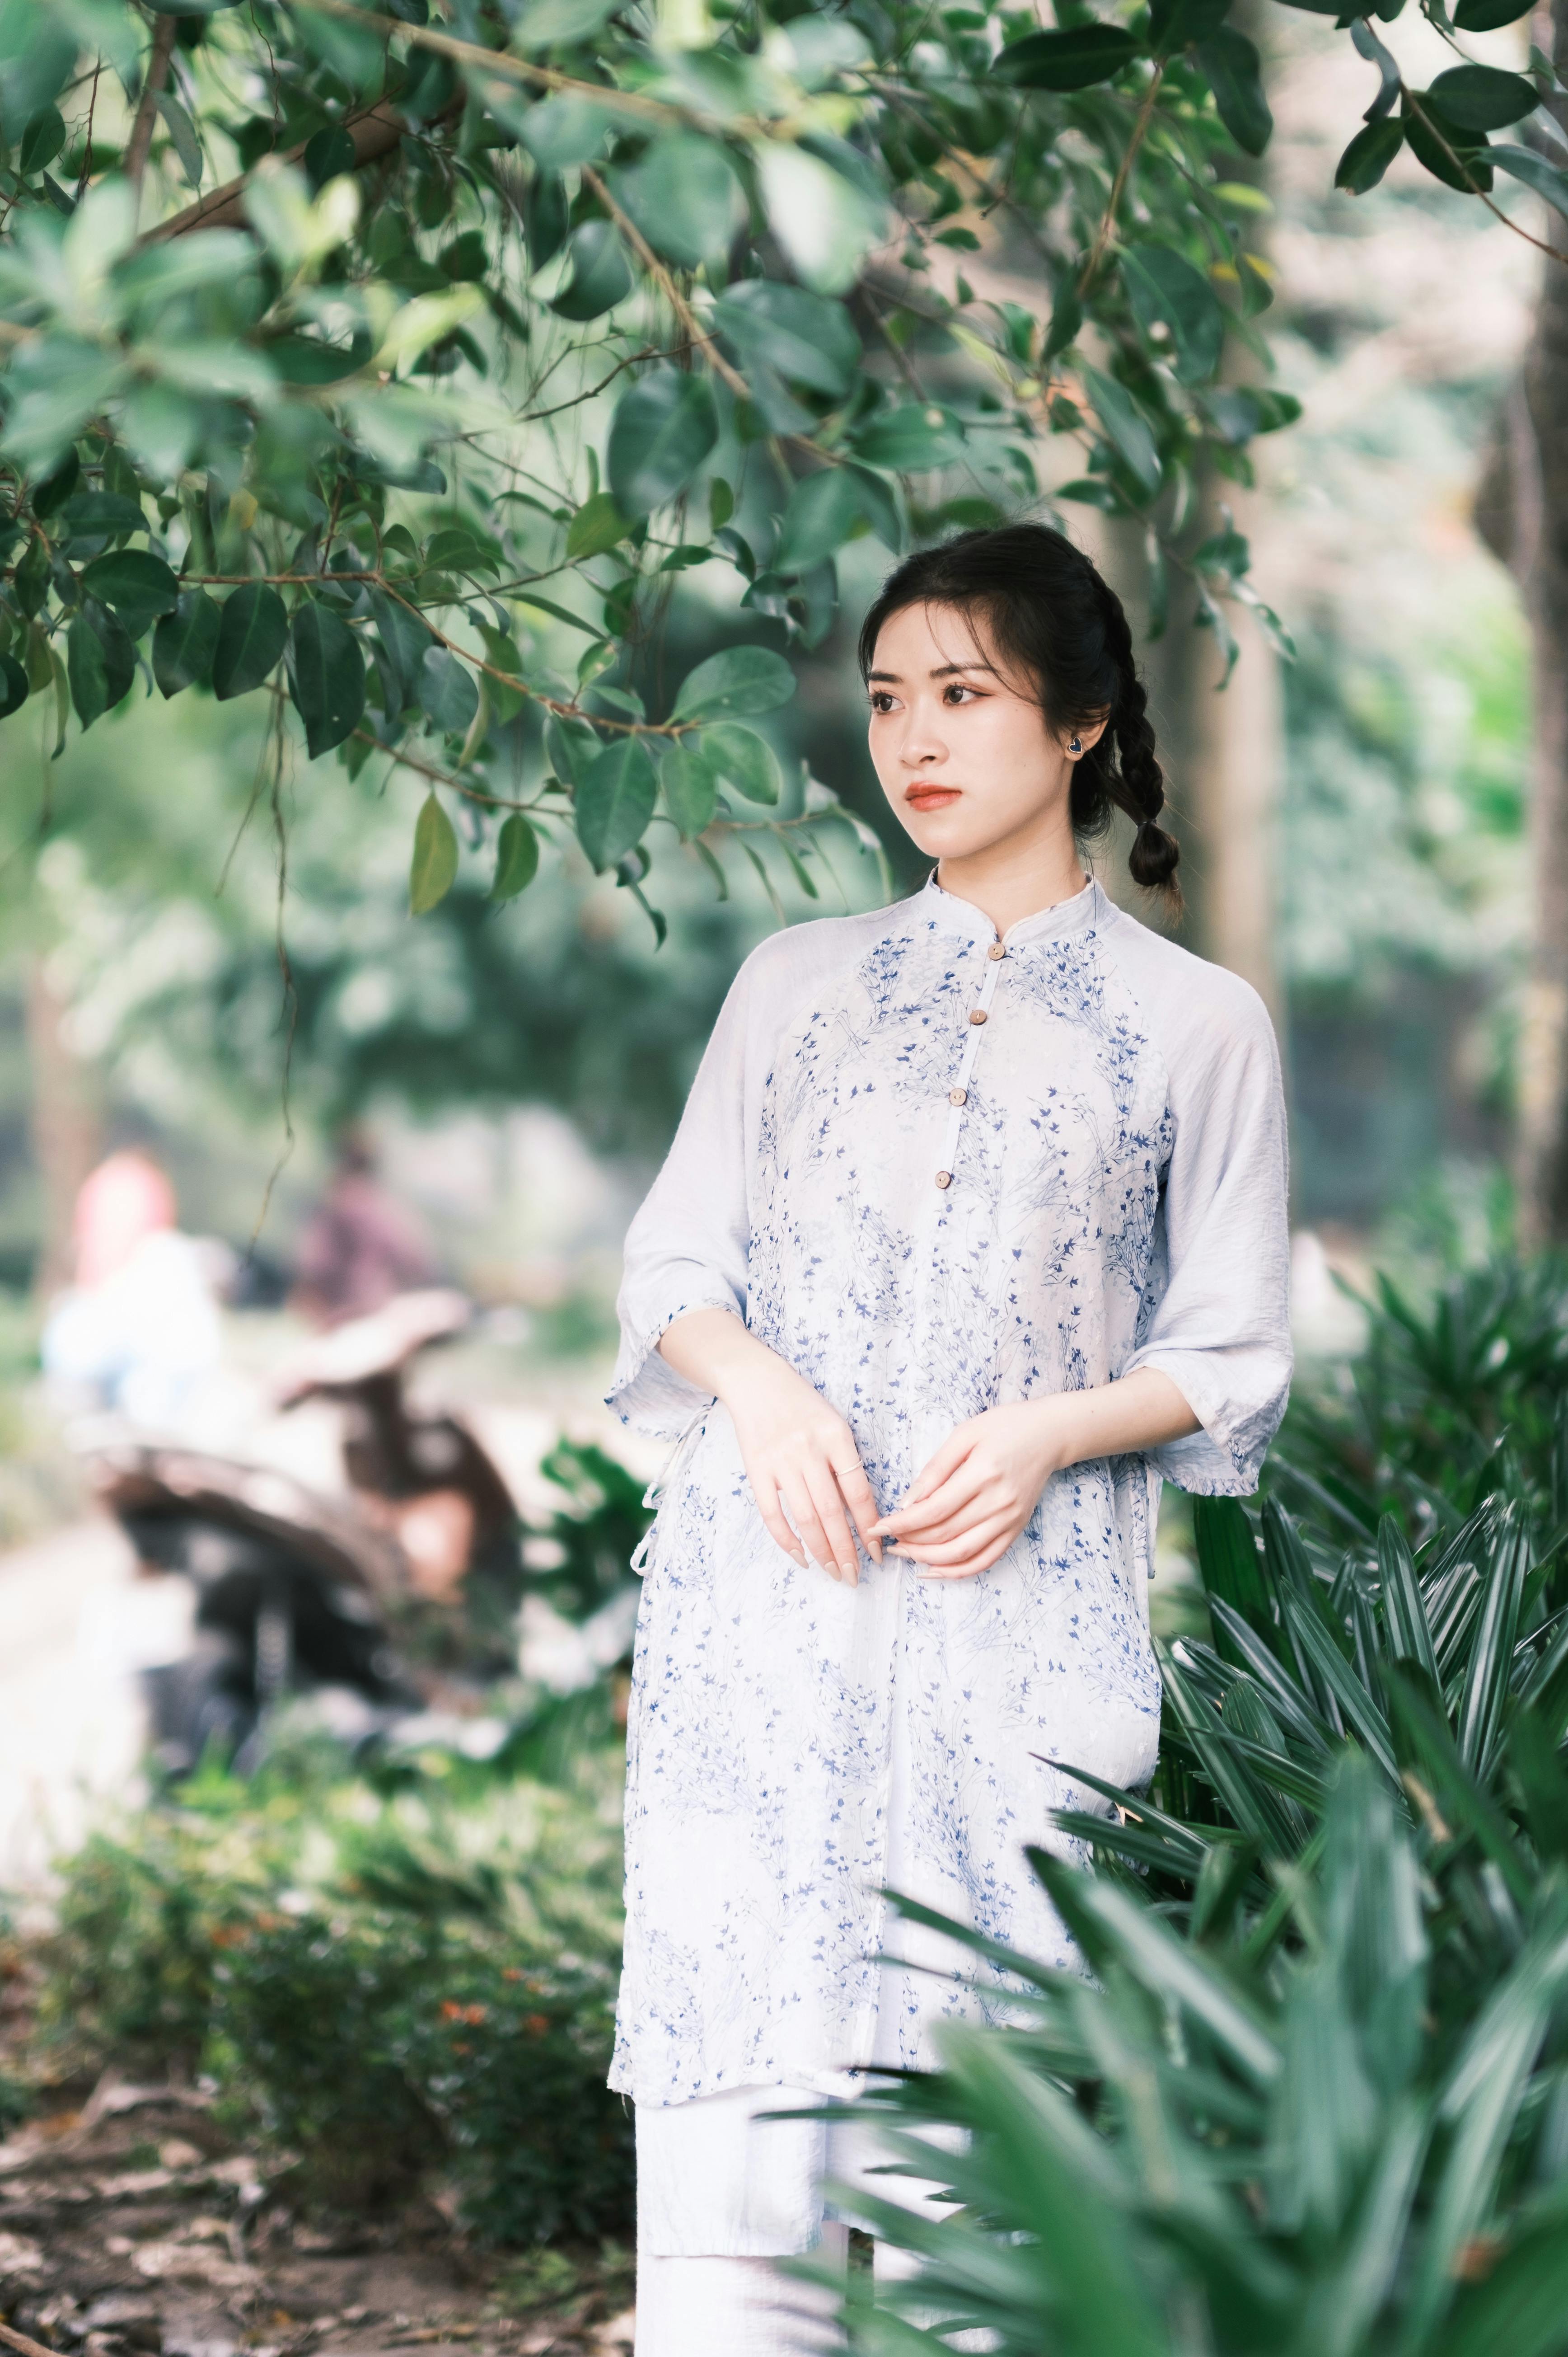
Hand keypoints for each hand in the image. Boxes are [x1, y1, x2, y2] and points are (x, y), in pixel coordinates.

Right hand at [724, 1351, 881, 1582]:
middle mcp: (809, 1450)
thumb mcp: (833, 1423)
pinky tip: (801, 1557)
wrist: (756, 1380)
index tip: (877, 1554)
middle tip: (854, 1577)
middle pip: (832, 1512)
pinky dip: (787, 1540)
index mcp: (836, 1437)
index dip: (868, 1527)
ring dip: (821, 1551)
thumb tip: (863, 1513)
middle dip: (846, 1550)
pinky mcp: (756, 1469)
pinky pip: (772, 1514)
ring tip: (833, 1572)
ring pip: (805, 1518)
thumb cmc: (802, 1405)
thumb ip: (846, 1462)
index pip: (858, 1492)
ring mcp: (780, 1461)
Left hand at [869, 1401, 1071, 1580]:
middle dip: (909, 1542)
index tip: (878, 1527)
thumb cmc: (1005, 1427)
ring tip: (903, 1553)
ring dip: (927, 1559)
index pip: (934, 1510)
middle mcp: (999, 1502)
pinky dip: (957, 1571)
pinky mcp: (1017, 1529)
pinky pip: (985, 1560)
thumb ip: (935, 1469)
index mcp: (983, 1473)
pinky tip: (932, 1569)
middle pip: (945, 1535)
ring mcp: (1010, 1519)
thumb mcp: (965, 1434)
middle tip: (885, 1540)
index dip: (902, 1523)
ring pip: (962, 1553)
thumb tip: (908, 1502)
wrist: (1050, 1435)